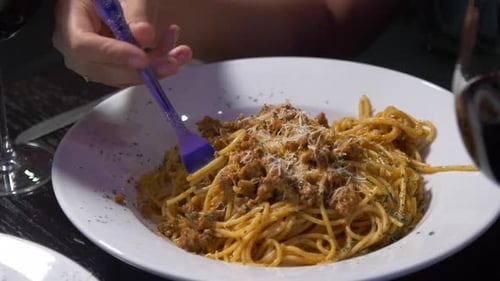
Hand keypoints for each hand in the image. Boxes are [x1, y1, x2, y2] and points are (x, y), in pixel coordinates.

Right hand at [52, 0, 191, 86]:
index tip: (142, 59)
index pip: (84, 46)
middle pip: (105, 70)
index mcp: (69, 20)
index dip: (114, 55)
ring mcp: (93, 59)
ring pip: (124, 75)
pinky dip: (157, 62)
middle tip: (172, 64)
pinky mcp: (111, 65)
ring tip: (182, 53)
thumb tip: (144, 36)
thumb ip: (133, 10)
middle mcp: (75, 47)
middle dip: (143, 71)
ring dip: (157, 67)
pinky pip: (133, 71)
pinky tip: (175, 48)